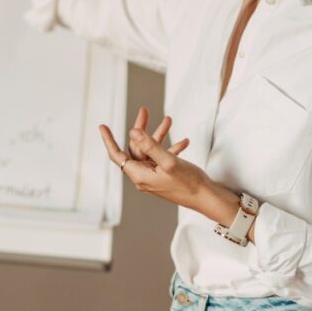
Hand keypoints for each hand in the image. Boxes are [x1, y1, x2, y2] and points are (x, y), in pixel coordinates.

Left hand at [99, 107, 236, 220]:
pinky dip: (171, 148)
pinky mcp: (165, 176)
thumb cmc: (190, 184)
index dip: (108, 140)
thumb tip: (132, 132)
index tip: (103, 126)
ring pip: (150, 151)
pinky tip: (183, 141)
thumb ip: (150, 146)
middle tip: (144, 111)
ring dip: (159, 136)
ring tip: (168, 120)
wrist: (208, 199)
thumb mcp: (168, 162)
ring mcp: (155, 176)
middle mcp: (144, 176)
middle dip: (141, 129)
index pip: (117, 155)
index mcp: (140, 175)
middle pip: (136, 148)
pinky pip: (163, 158)